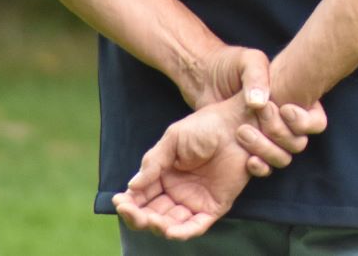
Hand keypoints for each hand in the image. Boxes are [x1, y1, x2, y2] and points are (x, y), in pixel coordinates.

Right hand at [112, 98, 296, 239]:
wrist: (237, 124)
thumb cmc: (205, 126)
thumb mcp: (173, 139)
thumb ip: (153, 162)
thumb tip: (132, 186)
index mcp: (163, 176)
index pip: (141, 197)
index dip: (129, 203)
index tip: (120, 203)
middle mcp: (177, 192)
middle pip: (152, 214)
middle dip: (139, 217)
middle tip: (132, 212)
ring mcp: (195, 200)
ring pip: (170, 223)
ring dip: (157, 226)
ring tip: (150, 220)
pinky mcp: (214, 206)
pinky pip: (196, 225)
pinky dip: (183, 232)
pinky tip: (170, 231)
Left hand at [191, 45, 322, 160]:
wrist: (205, 79)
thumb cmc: (231, 65)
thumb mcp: (247, 61)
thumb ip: (257, 76)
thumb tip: (262, 103)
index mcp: (295, 100)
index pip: (316, 121)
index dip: (304, 121)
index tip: (284, 109)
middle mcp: (285, 122)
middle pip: (299, 142)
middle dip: (280, 132)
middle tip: (259, 114)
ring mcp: (268, 137)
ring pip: (283, 156)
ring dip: (267, 149)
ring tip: (242, 132)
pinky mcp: (251, 149)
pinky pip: (266, 166)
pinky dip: (260, 166)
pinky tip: (247, 159)